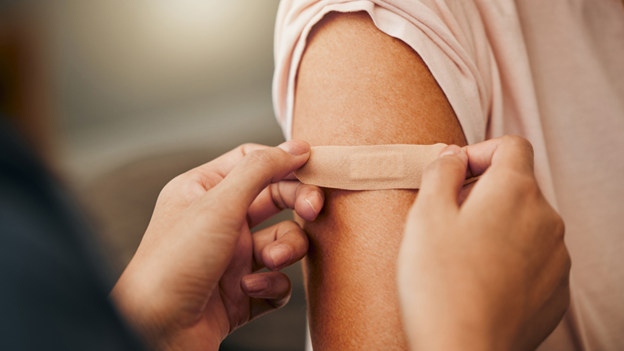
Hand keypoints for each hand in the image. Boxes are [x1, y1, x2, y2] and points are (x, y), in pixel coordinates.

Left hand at [111, 140, 324, 350]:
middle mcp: (219, 221)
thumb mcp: (218, 205)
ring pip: (281, 241)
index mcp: (204, 191)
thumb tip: (294, 148)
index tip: (313, 165)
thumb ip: (259, 171)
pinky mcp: (243, 292)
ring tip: (271, 260)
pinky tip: (249, 289)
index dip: (283, 161)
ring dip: (285, 249)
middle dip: (297, 203)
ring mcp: (232, 258)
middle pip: (275, 199)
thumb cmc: (173, 264)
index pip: (251, 162)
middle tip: (313, 209)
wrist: (156, 332)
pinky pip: (277, 281)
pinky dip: (271, 284)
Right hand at [397, 136, 569, 350]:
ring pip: (526, 223)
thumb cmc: (438, 282)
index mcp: (515, 191)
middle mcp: (546, 219)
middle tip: (446, 219)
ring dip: (497, 226)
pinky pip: (534, 259)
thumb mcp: (425, 214)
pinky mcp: (556, 291)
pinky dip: (510, 258)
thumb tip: (452, 155)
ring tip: (461, 255)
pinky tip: (480, 280)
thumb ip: (441, 171)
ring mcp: (556, 258)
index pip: (511, 146)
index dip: (479, 152)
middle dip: (482, 192)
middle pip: (518, 186)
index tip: (453, 176)